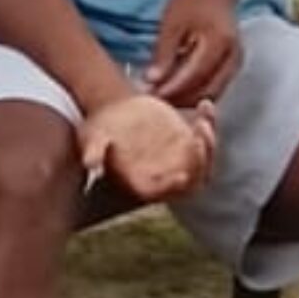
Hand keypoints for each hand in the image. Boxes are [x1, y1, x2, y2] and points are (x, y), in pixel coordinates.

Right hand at [80, 92, 216, 203]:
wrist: (114, 110)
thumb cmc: (99, 128)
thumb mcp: (91, 138)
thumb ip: (92, 151)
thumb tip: (90, 164)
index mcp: (140, 181)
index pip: (160, 192)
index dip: (171, 187)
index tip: (182, 176)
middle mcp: (164, 175)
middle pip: (192, 180)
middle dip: (200, 163)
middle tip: (199, 139)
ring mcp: (179, 158)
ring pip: (204, 160)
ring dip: (208, 143)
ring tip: (202, 121)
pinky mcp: (188, 140)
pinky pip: (205, 137)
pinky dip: (208, 122)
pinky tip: (205, 105)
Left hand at [146, 0, 246, 109]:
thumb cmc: (192, 0)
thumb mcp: (172, 23)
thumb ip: (163, 53)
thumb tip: (151, 81)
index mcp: (220, 43)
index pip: (194, 75)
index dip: (171, 89)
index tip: (148, 97)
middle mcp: (234, 57)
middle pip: (207, 91)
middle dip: (180, 100)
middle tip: (152, 103)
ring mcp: (236, 63)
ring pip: (212, 93)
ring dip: (187, 100)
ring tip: (161, 99)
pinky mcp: (232, 66)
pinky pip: (214, 87)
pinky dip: (195, 92)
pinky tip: (174, 91)